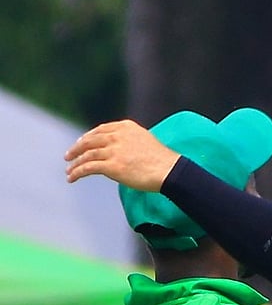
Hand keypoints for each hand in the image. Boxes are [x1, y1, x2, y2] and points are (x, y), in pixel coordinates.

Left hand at [64, 120, 181, 190]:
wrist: (170, 170)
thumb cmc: (163, 160)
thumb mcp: (145, 141)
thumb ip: (130, 141)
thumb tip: (121, 150)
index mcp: (126, 127)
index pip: (100, 130)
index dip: (88, 137)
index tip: (81, 142)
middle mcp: (117, 136)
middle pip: (90, 140)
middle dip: (77, 148)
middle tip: (69, 156)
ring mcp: (114, 151)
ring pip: (87, 155)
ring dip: (75, 163)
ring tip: (69, 170)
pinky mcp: (112, 166)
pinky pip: (88, 168)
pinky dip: (77, 172)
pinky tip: (72, 177)